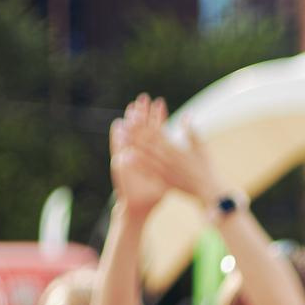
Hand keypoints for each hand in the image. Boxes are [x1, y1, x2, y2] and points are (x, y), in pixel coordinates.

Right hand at [109, 99, 172, 215]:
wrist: (139, 207)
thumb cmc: (154, 193)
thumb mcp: (167, 176)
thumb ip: (174, 163)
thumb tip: (186, 155)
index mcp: (152, 155)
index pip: (156, 131)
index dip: (158, 118)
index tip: (161, 103)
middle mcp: (139, 153)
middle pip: (141, 129)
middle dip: (143, 114)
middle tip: (144, 97)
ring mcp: (129, 158)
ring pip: (129, 135)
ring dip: (129, 122)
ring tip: (131, 107)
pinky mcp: (121, 166)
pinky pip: (119, 150)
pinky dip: (117, 138)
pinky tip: (118, 126)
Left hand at [119, 97, 226, 203]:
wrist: (208, 191)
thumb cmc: (205, 168)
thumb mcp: (201, 147)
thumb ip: (191, 131)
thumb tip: (186, 114)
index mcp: (176, 149)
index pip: (157, 133)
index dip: (144, 124)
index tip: (134, 115)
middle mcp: (168, 159)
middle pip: (147, 143)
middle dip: (134, 133)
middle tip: (122, 124)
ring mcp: (164, 170)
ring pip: (144, 156)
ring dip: (131, 146)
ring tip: (120, 138)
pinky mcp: (163, 180)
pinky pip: (146, 171)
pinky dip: (135, 164)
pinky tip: (125, 158)